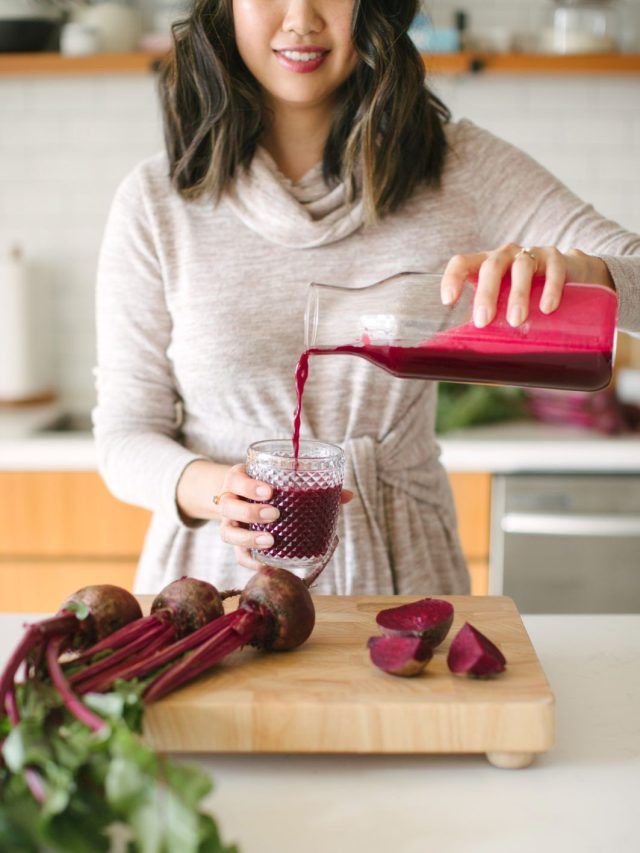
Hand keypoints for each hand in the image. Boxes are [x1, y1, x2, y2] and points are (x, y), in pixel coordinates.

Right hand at [215, 464, 352, 571]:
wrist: (241, 496)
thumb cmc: (267, 486)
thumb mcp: (279, 479)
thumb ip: (311, 484)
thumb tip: (348, 495)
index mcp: (237, 480)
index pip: (236, 480)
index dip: (249, 486)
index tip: (270, 491)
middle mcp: (229, 501)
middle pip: (228, 506)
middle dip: (251, 512)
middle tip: (275, 514)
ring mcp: (229, 523)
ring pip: (227, 532)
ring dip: (248, 538)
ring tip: (271, 540)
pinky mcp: (235, 543)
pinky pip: (238, 555)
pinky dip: (251, 561)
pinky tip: (266, 565)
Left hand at [440, 243, 614, 327]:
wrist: (570, 274)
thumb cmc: (528, 294)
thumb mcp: (506, 303)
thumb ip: (493, 324)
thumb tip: (480, 366)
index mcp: (486, 265)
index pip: (463, 263)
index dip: (453, 278)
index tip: (448, 301)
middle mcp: (506, 255)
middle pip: (491, 267)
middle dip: (486, 294)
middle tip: (483, 321)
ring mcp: (532, 254)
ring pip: (521, 268)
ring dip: (517, 294)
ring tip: (516, 320)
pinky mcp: (557, 259)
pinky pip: (553, 270)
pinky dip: (550, 289)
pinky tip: (547, 308)